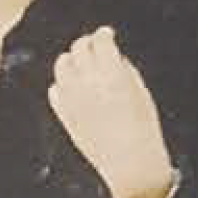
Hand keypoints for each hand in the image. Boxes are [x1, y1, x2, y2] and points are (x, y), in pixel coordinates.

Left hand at [46, 27, 175, 197]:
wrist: (130, 163)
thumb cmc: (142, 127)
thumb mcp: (140, 90)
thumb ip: (123, 67)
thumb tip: (112, 54)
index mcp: (112, 74)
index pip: (101, 40)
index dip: (104, 34)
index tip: (107, 34)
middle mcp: (89, 83)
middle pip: (78, 48)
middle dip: (87, 44)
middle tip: (93, 47)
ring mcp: (73, 99)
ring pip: (62, 65)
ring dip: (71, 60)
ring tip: (80, 65)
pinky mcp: (64, 115)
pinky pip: (54, 90)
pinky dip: (62, 85)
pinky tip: (73, 88)